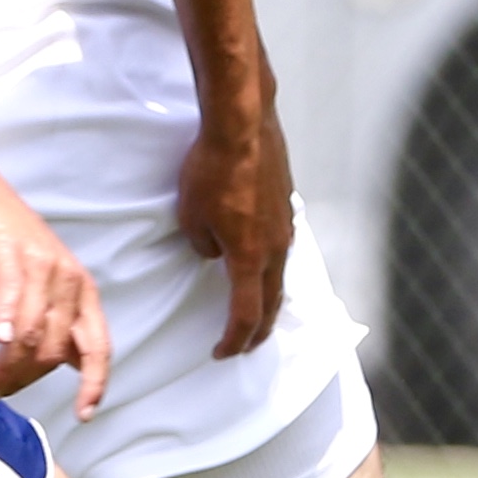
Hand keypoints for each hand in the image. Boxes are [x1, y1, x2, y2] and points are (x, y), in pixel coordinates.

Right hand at [0, 165, 114, 420]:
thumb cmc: (3, 241)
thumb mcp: (41, 284)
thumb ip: (56, 320)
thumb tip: (69, 362)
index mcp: (82, 291)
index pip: (98, 347)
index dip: (95, 383)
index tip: (83, 414)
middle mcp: (69, 280)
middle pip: (56, 350)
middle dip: (26, 381)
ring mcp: (41, 266)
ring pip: (33, 333)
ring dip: (6, 367)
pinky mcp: (10, 255)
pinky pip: (13, 296)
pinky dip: (6, 322)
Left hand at [174, 91, 293, 359]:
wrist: (242, 125)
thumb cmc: (210, 169)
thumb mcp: (190, 216)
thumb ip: (204, 246)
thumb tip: (217, 252)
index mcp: (249, 257)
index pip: (246, 314)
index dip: (234, 339)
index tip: (221, 352)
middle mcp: (275, 247)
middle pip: (272, 303)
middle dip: (258, 331)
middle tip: (245, 346)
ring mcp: (286, 225)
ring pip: (281, 275)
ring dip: (268, 300)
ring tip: (259, 312)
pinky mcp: (288, 205)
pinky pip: (282, 246)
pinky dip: (272, 268)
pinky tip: (264, 263)